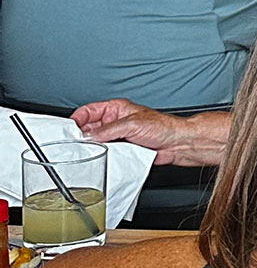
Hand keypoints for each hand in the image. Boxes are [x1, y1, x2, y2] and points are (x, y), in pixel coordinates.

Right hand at [73, 99, 190, 163]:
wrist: (178, 144)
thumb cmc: (163, 127)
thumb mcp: (132, 124)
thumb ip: (108, 130)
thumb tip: (89, 136)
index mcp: (116, 109)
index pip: (88, 111)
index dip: (76, 119)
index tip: (67, 129)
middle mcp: (115, 122)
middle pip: (88, 128)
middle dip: (81, 136)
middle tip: (74, 144)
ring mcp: (118, 136)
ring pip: (96, 142)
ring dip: (91, 147)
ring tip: (86, 152)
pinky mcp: (122, 149)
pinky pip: (106, 153)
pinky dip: (101, 156)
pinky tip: (99, 159)